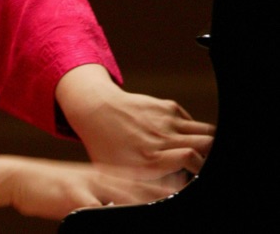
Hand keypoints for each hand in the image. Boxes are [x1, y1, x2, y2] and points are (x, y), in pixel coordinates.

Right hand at [0, 155, 184, 220]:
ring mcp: (90, 186)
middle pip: (142, 190)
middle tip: (188, 206)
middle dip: (165, 199)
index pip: (143, 181)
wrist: (20, 177)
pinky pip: (99, 210)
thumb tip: (129, 203)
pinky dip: (111, 216)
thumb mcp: (83, 186)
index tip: (185, 193)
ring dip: (146, 207)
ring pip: (127, 198)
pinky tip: (116, 220)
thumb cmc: (52, 187)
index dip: (167, 188)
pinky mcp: (75, 197)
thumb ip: (106, 193)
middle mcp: (102, 177)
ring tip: (166, 211)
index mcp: (106, 175)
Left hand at [55, 64, 214, 176]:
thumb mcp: (120, 174)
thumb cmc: (107, 146)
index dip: (201, 168)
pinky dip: (193, 132)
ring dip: (208, 144)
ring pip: (206, 131)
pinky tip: (180, 139)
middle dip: (210, 158)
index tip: (199, 177)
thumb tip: (163, 200)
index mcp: (150, 158)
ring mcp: (166, 120)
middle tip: (202, 166)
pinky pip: (192, 122)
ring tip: (200, 155)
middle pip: (207, 143)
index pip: (191, 158)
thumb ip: (145, 188)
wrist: (96, 111)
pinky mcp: (168, 107)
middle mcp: (161, 137)